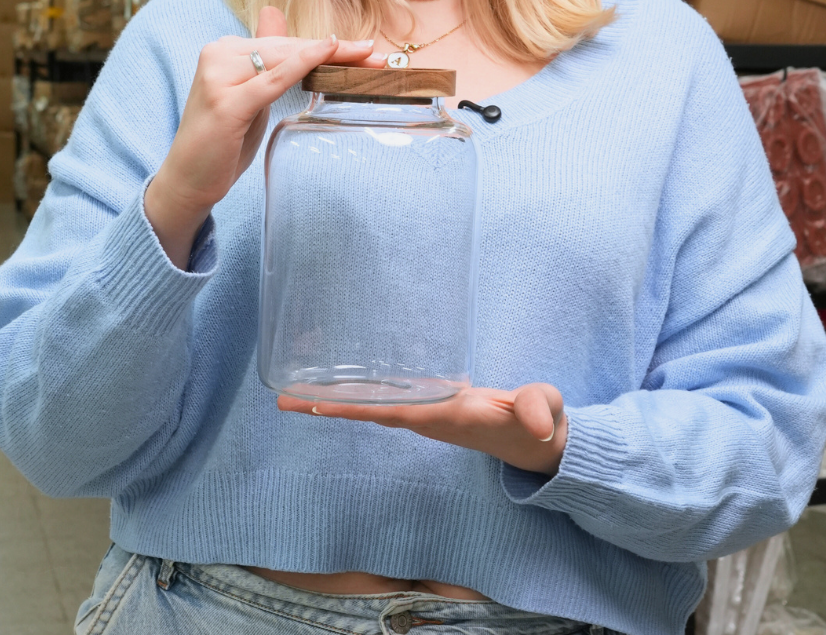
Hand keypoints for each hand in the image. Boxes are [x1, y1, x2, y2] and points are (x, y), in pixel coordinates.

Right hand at [145, 6, 385, 266]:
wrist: (186, 180)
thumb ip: (264, 59)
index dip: (324, 46)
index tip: (364, 49)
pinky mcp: (226, 102)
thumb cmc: (221, 140)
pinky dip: (301, 64)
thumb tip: (274, 14)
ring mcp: (219, 77)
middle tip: (377, 54)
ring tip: (367, 58)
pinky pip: (272, 79)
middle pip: (287, 47)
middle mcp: (218, 54)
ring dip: (330, 56)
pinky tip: (327, 51)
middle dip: (336, 51)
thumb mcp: (248, 94)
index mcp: (223, 50)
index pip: (283, 43)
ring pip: (284, 58)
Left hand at [278, 383, 566, 475]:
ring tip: (294, 393)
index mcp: (446, 416)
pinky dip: (361, 391)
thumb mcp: (542, 411)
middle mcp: (427, 418)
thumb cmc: (536, 422)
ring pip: (374, 405)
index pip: (392, 410)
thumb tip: (535, 424)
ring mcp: (427, 413)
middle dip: (328, 407)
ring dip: (336, 400)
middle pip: (370, 411)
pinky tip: (340, 382)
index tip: (318, 405)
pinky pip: (388, 398)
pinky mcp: (431, 405)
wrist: (539, 441)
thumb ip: (538, 410)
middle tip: (282, 399)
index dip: (356, 407)